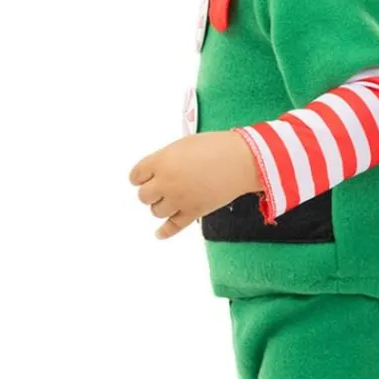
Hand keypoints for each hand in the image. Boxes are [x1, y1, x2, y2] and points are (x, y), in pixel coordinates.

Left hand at [129, 131, 262, 239]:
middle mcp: (166, 183)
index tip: (144, 177)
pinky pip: (173, 227)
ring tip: (170, 199)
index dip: (140, 176)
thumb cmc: (216, 146)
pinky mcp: (194, 212)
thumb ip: (165, 159)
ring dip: (161, 205)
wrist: (242, 160)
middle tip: (161, 187)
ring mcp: (179, 200)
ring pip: (156, 211)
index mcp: (161, 162)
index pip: (136, 175)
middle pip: (143, 196)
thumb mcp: (183, 145)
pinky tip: (159, 234)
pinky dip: (164, 232)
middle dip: (151, 191)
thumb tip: (157, 172)